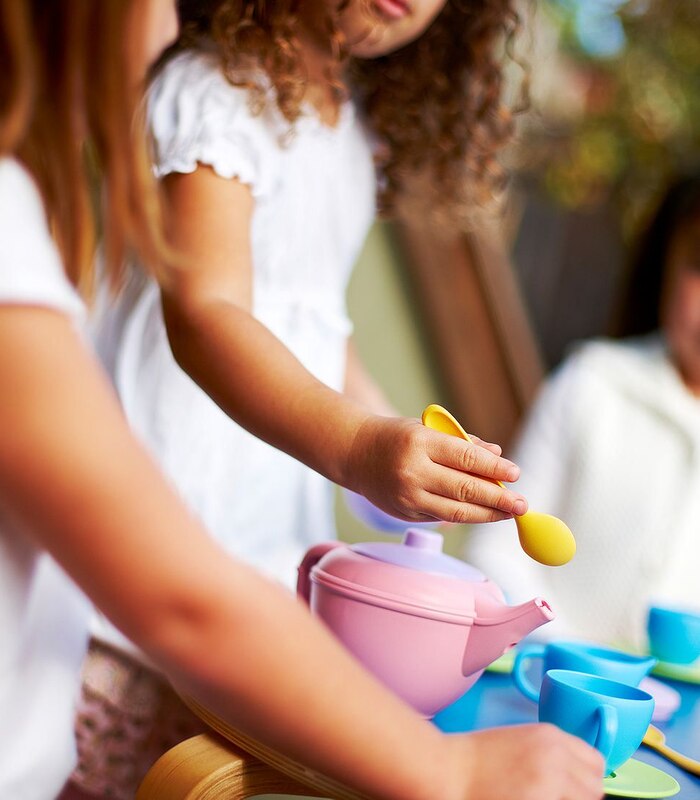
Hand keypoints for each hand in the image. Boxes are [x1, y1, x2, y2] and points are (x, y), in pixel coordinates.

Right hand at [345, 415, 527, 523]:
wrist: (355, 453)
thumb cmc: (398, 437)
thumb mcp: (428, 429)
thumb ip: (463, 443)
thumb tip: (498, 457)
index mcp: (420, 442)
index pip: (465, 458)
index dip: (494, 469)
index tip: (516, 474)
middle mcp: (412, 471)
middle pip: (464, 489)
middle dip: (499, 499)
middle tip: (523, 504)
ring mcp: (407, 496)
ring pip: (456, 511)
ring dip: (487, 514)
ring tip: (509, 514)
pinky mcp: (404, 514)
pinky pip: (442, 517)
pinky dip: (466, 516)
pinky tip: (483, 513)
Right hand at [448, 724, 604, 799]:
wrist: (449, 769)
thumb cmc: (476, 759)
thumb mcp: (519, 742)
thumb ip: (550, 754)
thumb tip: (571, 778)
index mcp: (550, 736)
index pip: (596, 762)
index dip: (587, 779)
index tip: (575, 790)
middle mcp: (556, 754)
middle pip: (595, 786)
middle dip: (582, 797)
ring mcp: (550, 779)